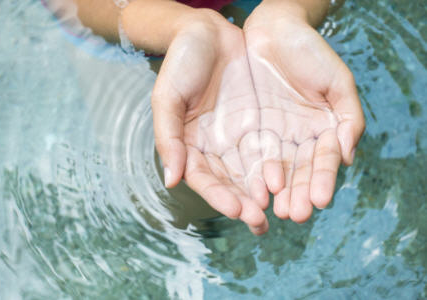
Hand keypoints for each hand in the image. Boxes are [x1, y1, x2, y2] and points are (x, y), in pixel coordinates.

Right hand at [152, 10, 268, 233]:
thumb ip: (168, 138)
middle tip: (261, 223)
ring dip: (268, 193)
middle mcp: (216, 147)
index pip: (205, 179)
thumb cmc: (181, 62)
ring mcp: (239, 136)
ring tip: (282, 212)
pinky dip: (282, 166)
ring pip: (254, 170)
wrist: (208, 32)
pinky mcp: (260, 123)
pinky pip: (273, 147)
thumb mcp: (168, 98)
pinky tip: (291, 181)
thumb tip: (170, 180)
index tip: (238, 210)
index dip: (220, 196)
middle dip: (247, 204)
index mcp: (191, 146)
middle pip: (231, 182)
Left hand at [243, 4, 364, 222]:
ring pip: (274, 169)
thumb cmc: (309, 51)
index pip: (323, 162)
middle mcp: (297, 139)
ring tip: (272, 211)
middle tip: (294, 214)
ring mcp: (272, 136)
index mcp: (322, 130)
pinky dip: (251, 173)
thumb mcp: (337, 80)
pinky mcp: (248, 130)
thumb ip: (348, 118)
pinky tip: (253, 190)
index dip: (322, 180)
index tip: (319, 200)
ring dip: (274, 192)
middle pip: (298, 172)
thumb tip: (348, 158)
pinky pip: (249, 155)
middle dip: (297, 194)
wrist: (272, 29)